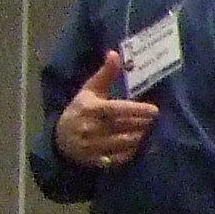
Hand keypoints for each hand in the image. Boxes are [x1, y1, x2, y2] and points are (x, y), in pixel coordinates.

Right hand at [54, 51, 159, 173]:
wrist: (59, 141)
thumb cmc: (79, 111)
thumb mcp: (89, 91)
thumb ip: (105, 74)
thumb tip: (115, 53)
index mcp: (89, 109)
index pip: (116, 110)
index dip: (137, 110)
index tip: (155, 110)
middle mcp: (89, 128)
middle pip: (124, 126)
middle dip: (142, 123)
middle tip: (153, 119)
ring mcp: (92, 147)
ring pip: (125, 143)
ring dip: (140, 137)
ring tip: (148, 130)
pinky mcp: (96, 161)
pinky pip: (121, 158)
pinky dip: (132, 152)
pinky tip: (138, 145)